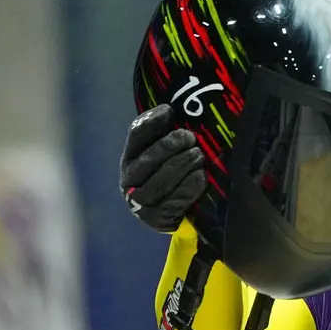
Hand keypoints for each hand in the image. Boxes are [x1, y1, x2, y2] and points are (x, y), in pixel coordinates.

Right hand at [120, 105, 205, 233]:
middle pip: (147, 160)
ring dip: (181, 166)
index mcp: (130, 159)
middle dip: (169, 146)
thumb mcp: (167, 154)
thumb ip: (167, 134)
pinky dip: (188, 187)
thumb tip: (174, 109)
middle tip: (190, 138)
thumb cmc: (175, 176)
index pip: (136, 136)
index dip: (151, 121)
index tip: (169, 111)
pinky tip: (201, 177)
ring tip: (199, 155)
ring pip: (159, 183)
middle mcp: (129, 181)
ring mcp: (140, 203)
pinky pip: (173, 202)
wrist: (179, 216)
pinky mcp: (156, 220)